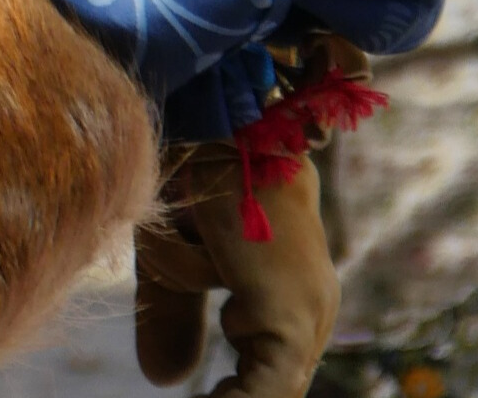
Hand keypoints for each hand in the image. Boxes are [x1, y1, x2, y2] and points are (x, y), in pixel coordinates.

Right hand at [135, 142, 339, 397]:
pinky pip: (267, 393)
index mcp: (289, 284)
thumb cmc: (192, 162)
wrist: (206, 109)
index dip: (239, 393)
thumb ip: (173, 317)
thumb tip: (166, 381)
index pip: (271, 370)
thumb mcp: (172, 252)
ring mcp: (309, 308)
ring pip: (265, 387)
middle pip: (273, 382)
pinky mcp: (290, 312)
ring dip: (231, 394)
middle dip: (238, 395)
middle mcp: (311, 299)